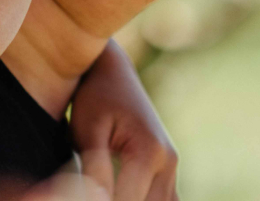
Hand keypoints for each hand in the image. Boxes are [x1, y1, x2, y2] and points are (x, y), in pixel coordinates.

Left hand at [70, 41, 177, 200]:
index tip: (87, 191)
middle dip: (116, 200)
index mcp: (149, 153)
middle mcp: (169, 162)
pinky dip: (145, 199)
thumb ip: (94, 170)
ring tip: (105, 186)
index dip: (100, 200)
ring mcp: (172, 166)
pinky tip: (120, 188)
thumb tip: (98, 200)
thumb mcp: (87, 131)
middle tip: (92, 188)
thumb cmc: (95, 97)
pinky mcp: (168, 169)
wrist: (111, 71)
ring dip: (131, 199)